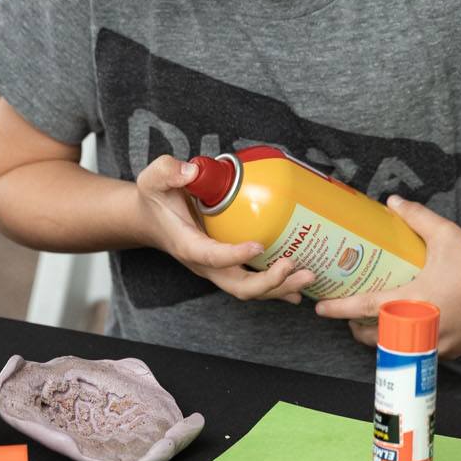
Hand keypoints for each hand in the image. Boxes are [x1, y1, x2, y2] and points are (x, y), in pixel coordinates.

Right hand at [131, 156, 315, 303]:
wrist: (151, 220)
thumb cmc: (157, 200)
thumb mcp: (153, 179)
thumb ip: (168, 171)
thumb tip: (191, 171)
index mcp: (187, 245)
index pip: (211, 256)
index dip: (234, 256)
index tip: (258, 246)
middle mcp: (205, 264)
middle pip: (238, 286)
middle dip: (269, 282)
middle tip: (295, 266)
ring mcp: (218, 270)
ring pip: (249, 289)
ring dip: (280, 287)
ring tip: (308, 277)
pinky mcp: (229, 268)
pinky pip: (254, 283)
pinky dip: (278, 287)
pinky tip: (301, 287)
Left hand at [313, 195, 460, 352]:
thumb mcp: (442, 233)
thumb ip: (414, 216)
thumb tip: (392, 200)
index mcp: (414, 299)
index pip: (367, 307)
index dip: (340, 308)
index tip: (321, 308)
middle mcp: (423, 325)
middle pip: (376, 337)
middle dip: (358, 330)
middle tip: (349, 319)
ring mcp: (438, 342)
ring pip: (398, 348)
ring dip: (383, 339)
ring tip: (374, 326)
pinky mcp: (453, 350)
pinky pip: (422, 352)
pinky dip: (409, 345)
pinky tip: (406, 334)